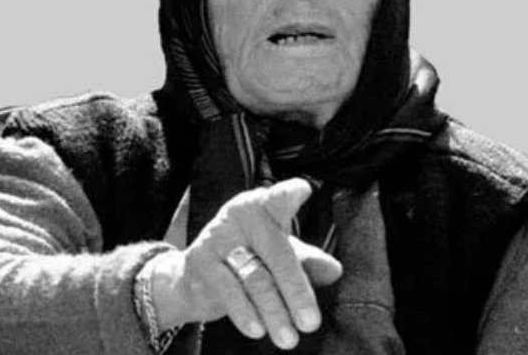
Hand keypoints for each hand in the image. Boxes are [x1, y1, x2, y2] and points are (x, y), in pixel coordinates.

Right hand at [150, 178, 341, 349]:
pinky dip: (245, 313)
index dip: (289, 193)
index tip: (302, 190)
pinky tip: (258, 330)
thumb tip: (335, 270)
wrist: (192, 277)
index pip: (279, 197)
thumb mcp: (279, 254)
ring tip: (290, 337)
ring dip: (275, 311)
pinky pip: (228, 290)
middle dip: (296, 290)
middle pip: (277, 251)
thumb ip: (307, 260)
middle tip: (311, 322)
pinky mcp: (202, 261)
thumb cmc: (246, 258)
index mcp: (264, 205)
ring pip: (255, 277)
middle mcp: (241, 215)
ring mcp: (219, 237)